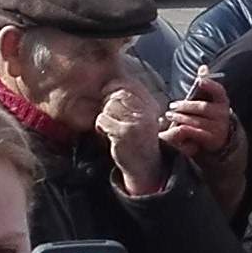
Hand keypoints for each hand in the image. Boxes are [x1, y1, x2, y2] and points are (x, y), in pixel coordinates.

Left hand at [95, 75, 168, 192]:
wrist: (145, 167)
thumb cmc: (138, 141)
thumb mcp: (140, 117)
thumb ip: (129, 102)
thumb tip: (107, 85)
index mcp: (151, 106)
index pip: (128, 85)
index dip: (115, 89)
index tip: (111, 100)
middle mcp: (145, 112)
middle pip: (117, 94)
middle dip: (108, 104)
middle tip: (111, 118)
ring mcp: (135, 123)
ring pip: (108, 106)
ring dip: (105, 117)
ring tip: (111, 128)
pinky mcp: (123, 133)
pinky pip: (102, 120)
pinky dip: (100, 127)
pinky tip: (108, 135)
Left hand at [159, 79, 234, 159]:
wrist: (219, 137)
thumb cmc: (208, 114)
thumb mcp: (208, 100)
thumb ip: (205, 84)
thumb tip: (203, 67)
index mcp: (222, 101)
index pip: (218, 91)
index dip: (210, 85)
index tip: (199, 81)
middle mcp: (223, 114)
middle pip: (203, 107)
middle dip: (185, 106)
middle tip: (172, 106)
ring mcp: (219, 127)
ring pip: (197, 121)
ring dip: (181, 118)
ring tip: (170, 116)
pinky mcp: (213, 139)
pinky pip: (196, 133)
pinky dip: (185, 130)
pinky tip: (177, 128)